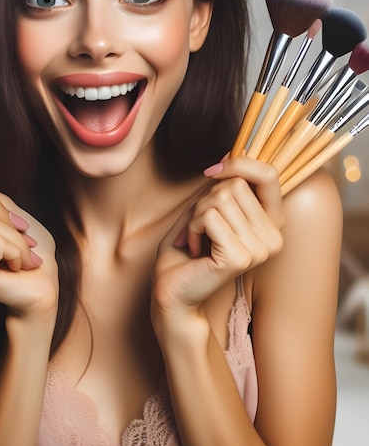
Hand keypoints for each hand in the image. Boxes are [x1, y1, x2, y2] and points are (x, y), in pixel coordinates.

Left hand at [153, 155, 283, 322]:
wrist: (172, 291)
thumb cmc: (186, 251)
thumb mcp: (207, 210)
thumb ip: (223, 186)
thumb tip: (231, 154)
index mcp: (271, 224)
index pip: (269, 175)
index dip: (239, 164)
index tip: (213, 172)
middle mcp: (273, 237)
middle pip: (235, 185)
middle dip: (205, 201)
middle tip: (199, 228)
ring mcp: (259, 249)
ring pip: (219, 199)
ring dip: (196, 216)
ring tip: (195, 239)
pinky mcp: (239, 256)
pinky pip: (209, 217)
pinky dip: (191, 228)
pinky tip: (192, 249)